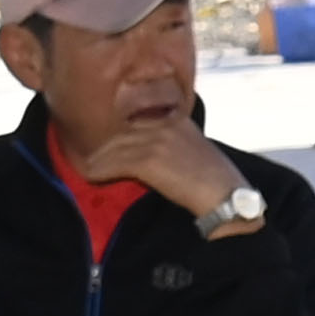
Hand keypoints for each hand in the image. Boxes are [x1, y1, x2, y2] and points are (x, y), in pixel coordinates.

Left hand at [77, 115, 241, 216]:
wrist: (228, 198)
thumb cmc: (218, 181)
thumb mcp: (196, 149)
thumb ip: (173, 141)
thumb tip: (149, 149)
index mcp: (178, 119)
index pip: (138, 117)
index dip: (119, 130)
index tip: (105, 140)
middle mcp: (165, 125)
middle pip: (122, 131)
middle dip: (103, 146)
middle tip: (88, 156)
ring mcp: (156, 141)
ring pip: (114, 147)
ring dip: (97, 160)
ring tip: (86, 167)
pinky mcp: (148, 160)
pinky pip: (114, 163)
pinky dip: (99, 171)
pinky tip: (92, 177)